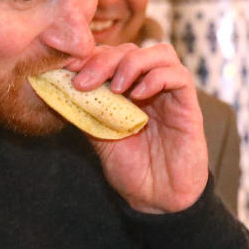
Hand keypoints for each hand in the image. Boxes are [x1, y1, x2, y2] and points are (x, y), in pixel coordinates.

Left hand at [65, 43, 208, 212]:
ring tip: (116, 87)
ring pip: (161, 53)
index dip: (90, 55)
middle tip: (85, 81)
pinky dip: (157, 78)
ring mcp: (171, 96)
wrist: (157, 199)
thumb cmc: (132, 170)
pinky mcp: (189, 108)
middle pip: (132, 49)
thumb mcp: (98, 136)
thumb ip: (85, 109)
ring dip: (133, 63)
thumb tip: (59, 86)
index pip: (112, 55)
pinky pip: (180, 77)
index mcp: (128, 91)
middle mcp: (149, 88)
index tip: (68, 66)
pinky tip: (139, 95)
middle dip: (105, 59)